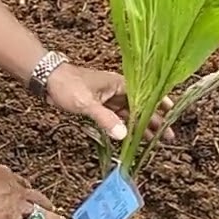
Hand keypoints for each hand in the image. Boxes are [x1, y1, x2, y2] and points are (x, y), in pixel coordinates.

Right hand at [0, 164, 66, 218]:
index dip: (24, 187)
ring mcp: (18, 208)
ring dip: (51, 218)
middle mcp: (16, 192)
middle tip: (52, 205)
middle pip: (35, 197)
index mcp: (6, 178)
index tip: (27, 187)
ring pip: (39, 213)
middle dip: (44, 202)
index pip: (19, 183)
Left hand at [45, 63, 174, 142]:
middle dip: (154, 120)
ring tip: (154, 140)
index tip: (171, 113)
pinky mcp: (99, 105)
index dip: (159, 104)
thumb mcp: (87, 103)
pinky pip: (116, 117)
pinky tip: (131, 137)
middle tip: (167, 136)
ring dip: (140, 126)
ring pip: (129, 114)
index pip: (144, 94)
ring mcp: (108, 98)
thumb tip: (124, 135)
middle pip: (140, 106)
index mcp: (118, 84)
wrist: (47, 79)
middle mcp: (116, 90)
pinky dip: (124, 126)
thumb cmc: (67, 85)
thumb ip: (105, 119)